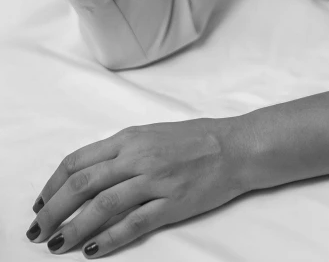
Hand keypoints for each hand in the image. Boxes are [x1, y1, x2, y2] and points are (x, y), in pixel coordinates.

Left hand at [26, 118, 248, 256]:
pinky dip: (108, 240)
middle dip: (53, 210)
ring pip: (102, 206)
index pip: (78, 161)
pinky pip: (133, 224)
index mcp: (129, 137)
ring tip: (57, 245)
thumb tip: (89, 174)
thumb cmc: (195, 139)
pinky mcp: (172, 203)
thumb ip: (121, 150)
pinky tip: (92, 251)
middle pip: (82, 184)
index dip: (53, 185)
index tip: (41, 203)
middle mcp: (137, 157)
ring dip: (74, 228)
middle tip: (37, 231)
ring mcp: (155, 181)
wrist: (235, 147)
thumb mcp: (152, 133)